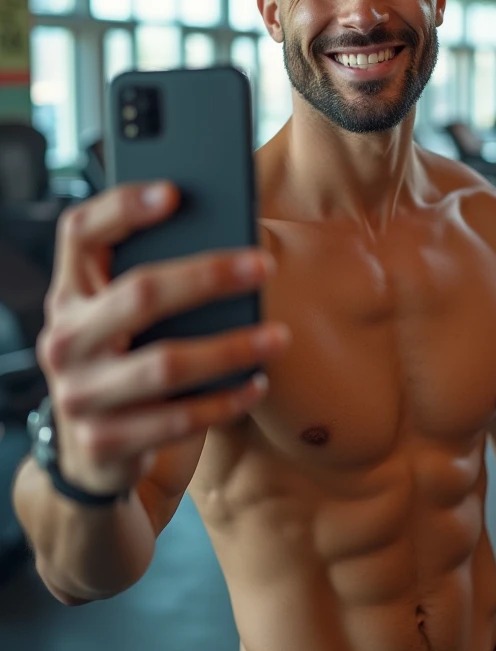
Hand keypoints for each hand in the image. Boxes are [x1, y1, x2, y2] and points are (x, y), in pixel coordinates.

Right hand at [37, 181, 290, 496]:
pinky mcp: (104, 441)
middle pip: (139, 293)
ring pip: (166, 363)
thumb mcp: (121, 322)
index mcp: (68, 294)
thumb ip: (151, 284)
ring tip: (277, 336)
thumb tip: (231, 246)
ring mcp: (79, 394)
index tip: (175, 192)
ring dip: (231, 348)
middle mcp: (64, 340)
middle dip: (207, 276)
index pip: (80, 233)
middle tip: (262, 265)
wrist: (90, 458)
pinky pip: (178, 419)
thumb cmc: (124, 365)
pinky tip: (257, 383)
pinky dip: (225, 401)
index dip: (123, 207)